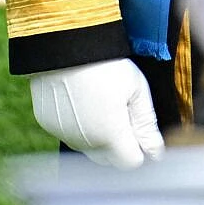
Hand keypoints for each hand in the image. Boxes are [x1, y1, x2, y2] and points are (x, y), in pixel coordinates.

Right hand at [25, 59, 162, 165]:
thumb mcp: (136, 88)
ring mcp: (63, 134)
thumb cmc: (104, 62)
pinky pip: (68, 132)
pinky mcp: (48, 124)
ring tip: (98, 99)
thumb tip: (156, 152)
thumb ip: (146, 124)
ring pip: (87, 147)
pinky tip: (79, 98)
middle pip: (109, 158)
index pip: (131, 162)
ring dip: (97, 134)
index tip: (137, 126)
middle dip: (119, 143)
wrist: (63, 42)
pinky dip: (76, 123)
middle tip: (120, 110)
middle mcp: (85, 142)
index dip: (139, 146)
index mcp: (111, 136)